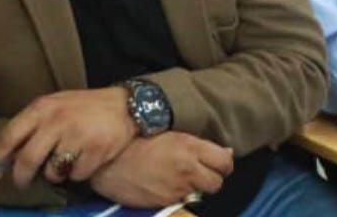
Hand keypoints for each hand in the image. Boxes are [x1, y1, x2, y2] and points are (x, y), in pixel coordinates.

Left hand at [0, 87, 136, 188]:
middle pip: (26, 160)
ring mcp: (77, 135)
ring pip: (52, 171)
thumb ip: (33, 126)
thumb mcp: (56, 107)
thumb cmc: (86, 108)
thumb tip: (8, 156)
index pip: (9, 136)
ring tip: (66, 162)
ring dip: (55, 174)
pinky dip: (79, 173)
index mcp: (43, 108)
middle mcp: (57, 120)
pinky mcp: (95, 150)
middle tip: (23, 183)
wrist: (128, 105)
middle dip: (21, 177)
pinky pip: (76, 175)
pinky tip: (86, 159)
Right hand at [91, 132, 233, 207]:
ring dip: (195, 188)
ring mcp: (176, 188)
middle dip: (212, 178)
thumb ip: (200, 145)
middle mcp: (187, 168)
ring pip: (201, 193)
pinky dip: (178, 196)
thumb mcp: (172, 135)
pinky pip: (181, 201)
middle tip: (201, 173)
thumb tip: (226, 152)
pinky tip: (166, 185)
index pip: (225, 162)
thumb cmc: (137, 142)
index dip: (223, 164)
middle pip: (217, 182)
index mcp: (190, 147)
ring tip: (180, 178)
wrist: (110, 160)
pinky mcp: (165, 202)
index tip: (218, 164)